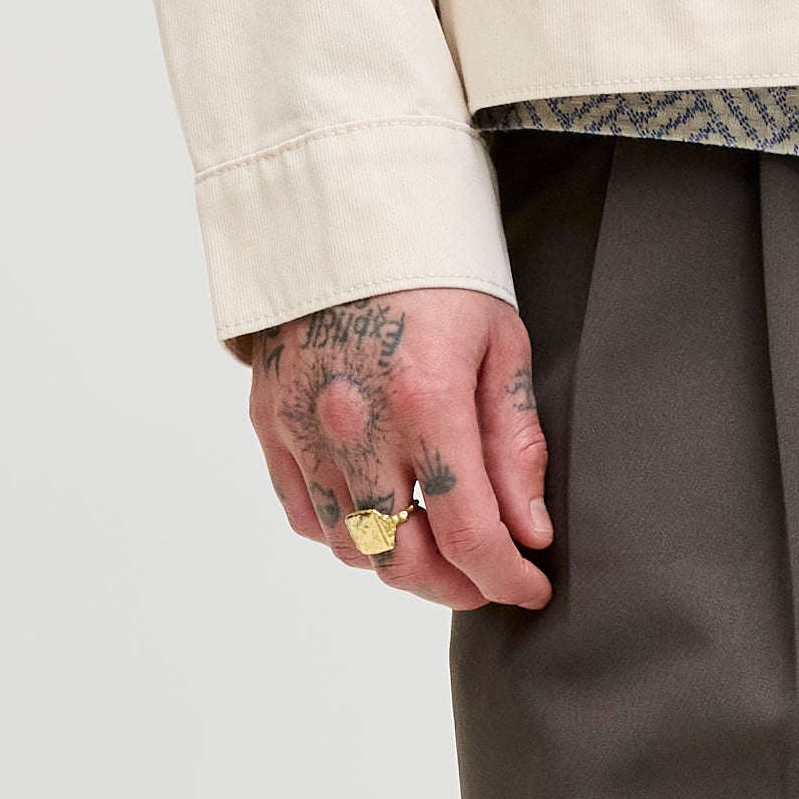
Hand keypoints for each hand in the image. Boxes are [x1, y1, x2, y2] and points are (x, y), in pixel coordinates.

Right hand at [233, 282, 553, 610]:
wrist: (350, 209)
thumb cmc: (439, 273)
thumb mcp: (503, 347)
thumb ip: (515, 447)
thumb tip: (528, 534)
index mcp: (426, 400)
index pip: (468, 534)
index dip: (505, 578)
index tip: (531, 589)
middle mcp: (353, 422)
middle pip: (400, 558)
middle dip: (454, 587)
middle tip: (486, 581)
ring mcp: (300, 423)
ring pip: (348, 545)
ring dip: (398, 563)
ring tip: (437, 546)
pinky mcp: (267, 417)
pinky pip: (303, 511)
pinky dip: (345, 531)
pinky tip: (382, 514)